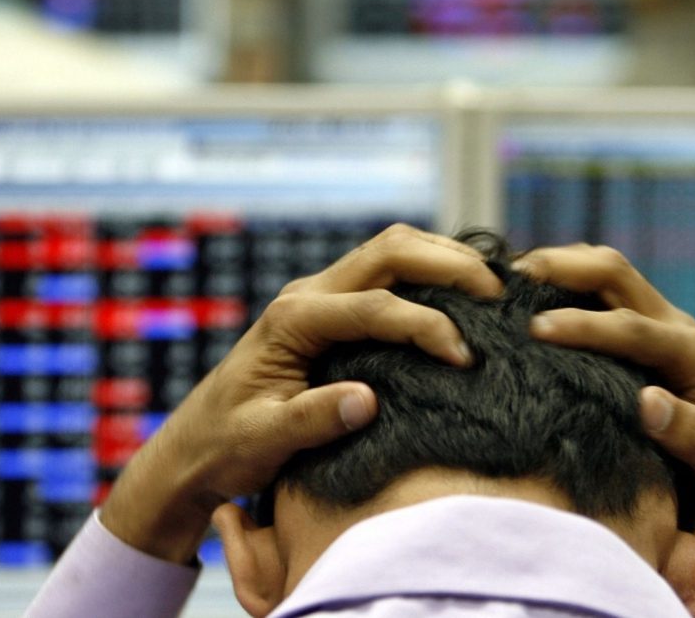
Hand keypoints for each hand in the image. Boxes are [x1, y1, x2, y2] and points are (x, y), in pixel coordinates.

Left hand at [100, 224, 502, 561]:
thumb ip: (310, 419)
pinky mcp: (332, 307)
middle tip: (499, 293)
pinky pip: (389, 272)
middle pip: (390, 250)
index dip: (425, 326)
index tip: (464, 359)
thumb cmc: (226, 445)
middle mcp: (307, 294)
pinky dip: (430, 272)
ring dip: (445, 259)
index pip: (374, 306)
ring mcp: (320, 295)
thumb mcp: (263, 440)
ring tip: (492, 287)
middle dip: (449, 264)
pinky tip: (462, 295)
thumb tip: (367, 400)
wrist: (195, 444)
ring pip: (393, 250)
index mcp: (292, 320)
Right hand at [514, 244, 694, 577]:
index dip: (583, 325)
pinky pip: (596, 291)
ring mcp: (658, 323)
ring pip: (603, 273)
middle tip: (505, 281)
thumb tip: (649, 401)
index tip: (535, 330)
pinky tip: (520, 298)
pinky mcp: (640, 329)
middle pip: (615, 273)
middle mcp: (678, 328)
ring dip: (556, 268)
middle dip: (561, 269)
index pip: (633, 328)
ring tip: (503, 281)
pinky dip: (559, 284)